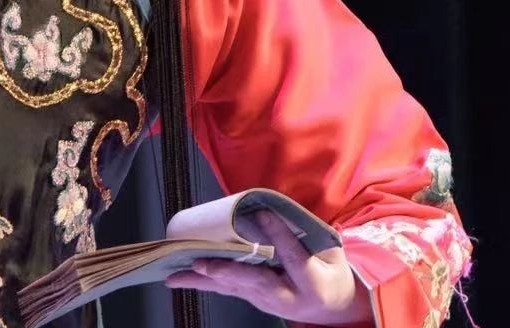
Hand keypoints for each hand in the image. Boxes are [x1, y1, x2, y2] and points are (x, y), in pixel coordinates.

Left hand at [163, 211, 374, 325]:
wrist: (333, 306)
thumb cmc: (331, 271)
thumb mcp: (332, 252)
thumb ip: (309, 232)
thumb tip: (281, 203)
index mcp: (312, 282)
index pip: (292, 256)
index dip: (277, 234)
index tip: (261, 212)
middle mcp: (286, 296)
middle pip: (255, 282)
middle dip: (226, 272)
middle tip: (200, 262)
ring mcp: (267, 301)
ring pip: (233, 289)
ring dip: (204, 280)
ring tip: (176, 273)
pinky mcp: (253, 299)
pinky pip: (227, 289)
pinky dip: (203, 282)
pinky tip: (180, 277)